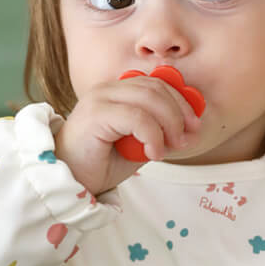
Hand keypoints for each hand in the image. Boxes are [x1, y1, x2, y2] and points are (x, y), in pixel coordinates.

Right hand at [54, 74, 201, 195]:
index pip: (157, 83)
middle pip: (156, 88)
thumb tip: (189, 127)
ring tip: (171, 148)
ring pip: (150, 99)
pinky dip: (153, 135)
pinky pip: (137, 117)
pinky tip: (154, 154)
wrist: (69, 181)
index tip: (195, 125)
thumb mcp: (137, 145)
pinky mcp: (95, 114)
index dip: (181, 101)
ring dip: (169, 124)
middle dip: (180, 113)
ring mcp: (100, 98)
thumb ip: (158, 131)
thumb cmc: (100, 164)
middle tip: (186, 139)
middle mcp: (107, 89)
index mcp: (117, 92)